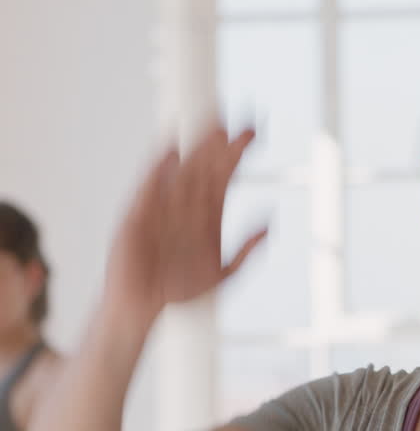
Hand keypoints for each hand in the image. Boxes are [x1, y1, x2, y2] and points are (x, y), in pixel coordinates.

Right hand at [104, 124, 265, 320]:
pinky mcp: (138, 217)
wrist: (143, 307)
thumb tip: (271, 222)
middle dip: (222, 147)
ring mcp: (162, 209)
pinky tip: (172, 153)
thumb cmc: (180, 288)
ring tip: (213, 129)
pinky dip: (160, 172)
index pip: (224, 176)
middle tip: (237, 123)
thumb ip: (248, 248)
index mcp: (207, 216)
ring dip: (198, 152)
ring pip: (183, 174)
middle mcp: (186, 207)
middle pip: (206, 169)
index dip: (237, 154)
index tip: (252, 132)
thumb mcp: (225, 272)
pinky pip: (150, 190)